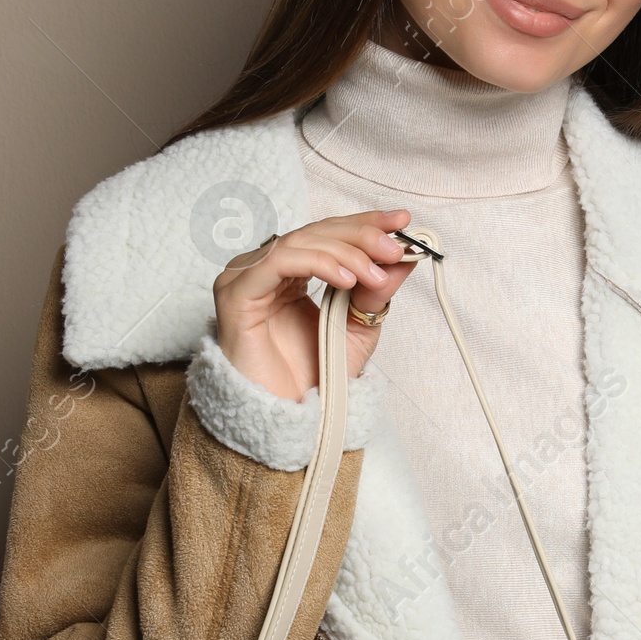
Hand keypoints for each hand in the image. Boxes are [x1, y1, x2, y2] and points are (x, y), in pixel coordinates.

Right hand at [213, 210, 417, 399]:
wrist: (291, 418)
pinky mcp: (236, 294)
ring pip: (299, 242)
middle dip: (360, 235)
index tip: (402, 221)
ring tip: (375, 273)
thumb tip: (404, 256)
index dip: (364, 223)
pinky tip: (346, 280)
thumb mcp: (359, 327)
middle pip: (314, 232)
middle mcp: (266, 269)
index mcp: (291, 271)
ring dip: (344, 252)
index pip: (327, 233)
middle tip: (394, 247)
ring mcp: (247, 279)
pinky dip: (316, 263)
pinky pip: (278, 262)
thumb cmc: (315, 378)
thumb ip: (376, 290)